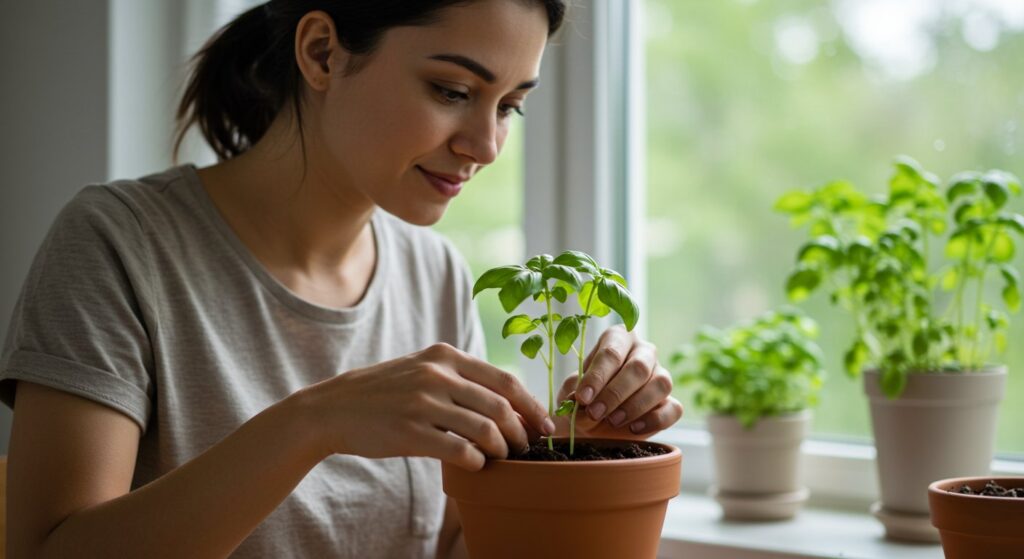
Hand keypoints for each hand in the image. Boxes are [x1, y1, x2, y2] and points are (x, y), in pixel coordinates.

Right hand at [290, 343, 554, 470]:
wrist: (334, 408)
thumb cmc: (385, 392)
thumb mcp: (421, 368)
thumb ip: (459, 377)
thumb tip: (507, 401)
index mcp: (445, 356)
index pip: (505, 381)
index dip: (531, 406)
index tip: (544, 425)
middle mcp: (437, 374)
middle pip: (501, 406)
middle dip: (521, 432)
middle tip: (525, 448)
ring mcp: (423, 403)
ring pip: (485, 428)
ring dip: (501, 449)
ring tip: (500, 457)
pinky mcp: (410, 432)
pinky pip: (459, 450)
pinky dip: (476, 461)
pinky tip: (475, 465)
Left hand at [553, 325, 682, 439]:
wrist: (593, 424)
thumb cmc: (583, 399)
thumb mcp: (572, 395)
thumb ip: (576, 396)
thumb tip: (584, 403)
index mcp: (617, 339)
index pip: (612, 352)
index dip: (597, 376)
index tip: (582, 398)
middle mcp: (643, 352)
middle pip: (639, 367)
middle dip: (615, 393)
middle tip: (595, 413)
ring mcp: (661, 375)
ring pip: (660, 384)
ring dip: (634, 406)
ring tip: (612, 421)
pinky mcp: (671, 401)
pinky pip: (674, 408)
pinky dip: (654, 420)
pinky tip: (633, 428)